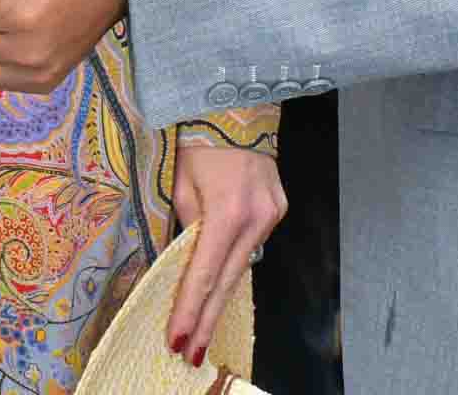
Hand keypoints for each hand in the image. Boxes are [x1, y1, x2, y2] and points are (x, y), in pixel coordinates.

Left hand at [168, 144, 286, 363]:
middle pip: (229, 281)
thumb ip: (188, 226)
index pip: (206, 273)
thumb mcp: (181, 184)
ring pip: (243, 263)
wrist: (236, 103)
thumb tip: (192, 255)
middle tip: (192, 353)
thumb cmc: (199, 139)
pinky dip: (235, 261)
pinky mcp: (278, 207)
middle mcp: (256, 218)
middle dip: (207, 319)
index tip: (179, 340)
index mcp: (228, 212)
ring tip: (201, 327)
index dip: (191, 310)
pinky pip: (253, 242)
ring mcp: (273, 213)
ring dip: (221, 293)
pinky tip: (220, 283)